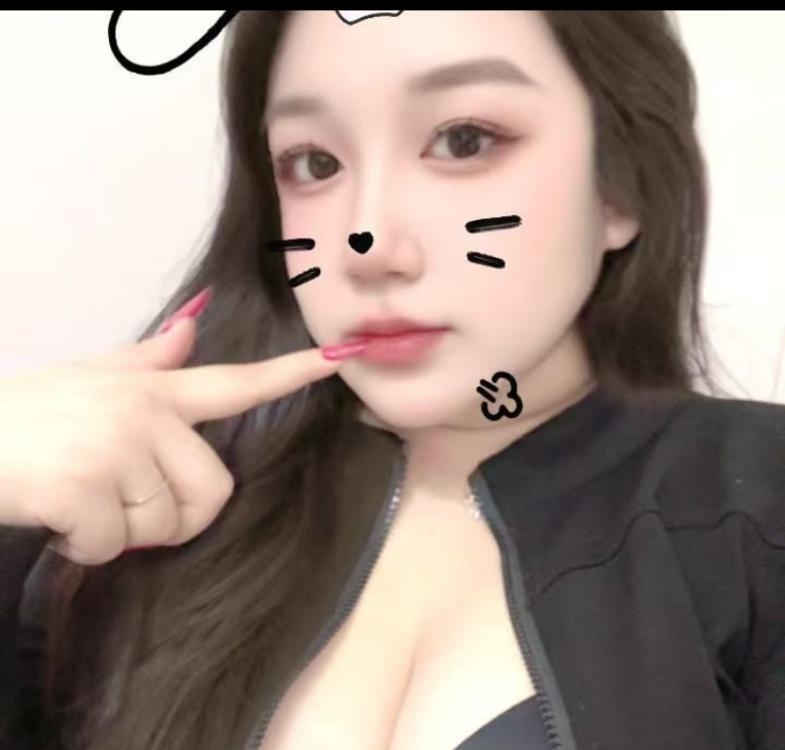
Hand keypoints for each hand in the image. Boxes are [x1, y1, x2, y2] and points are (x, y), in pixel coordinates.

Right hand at [0, 316, 346, 564]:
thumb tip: (193, 325)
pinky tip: (57, 518)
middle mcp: (144, 410)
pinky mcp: (85, 485)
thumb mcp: (89, 378)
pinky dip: (85, 548)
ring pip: (162, 525)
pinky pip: (114, 545)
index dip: (291, 373)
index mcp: (152, 388)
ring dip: (121, 532)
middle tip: (122, 507)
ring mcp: (117, 445)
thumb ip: (148, 359)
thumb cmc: (24, 416)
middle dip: (172, 518)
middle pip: (212, 492)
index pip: (236, 381)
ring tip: (80, 500)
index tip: (339, 358)